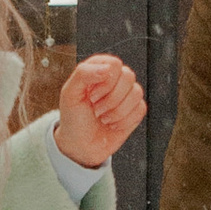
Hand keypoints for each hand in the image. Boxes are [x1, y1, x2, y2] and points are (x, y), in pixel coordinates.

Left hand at [54, 52, 144, 169]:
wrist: (80, 146)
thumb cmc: (73, 118)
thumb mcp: (70, 93)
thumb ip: (83, 73)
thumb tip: (107, 68)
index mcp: (98, 68)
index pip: (114, 64)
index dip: (105, 82)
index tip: (91, 96)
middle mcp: (114, 78)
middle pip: (128, 76)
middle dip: (111, 99)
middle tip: (96, 109)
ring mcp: (126, 94)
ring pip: (137, 93)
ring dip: (117, 112)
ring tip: (103, 118)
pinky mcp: (135, 110)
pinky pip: (141, 108)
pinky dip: (124, 121)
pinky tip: (113, 124)